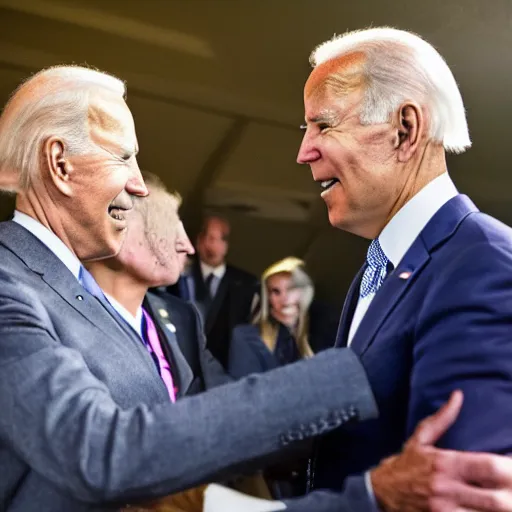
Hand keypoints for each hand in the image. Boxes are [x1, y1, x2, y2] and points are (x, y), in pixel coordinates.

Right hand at [371, 390, 511, 511]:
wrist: (381, 491)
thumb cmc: (406, 463)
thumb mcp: (421, 438)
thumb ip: (443, 418)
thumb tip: (458, 395)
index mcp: (444, 463)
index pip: (487, 466)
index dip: (510, 468)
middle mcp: (446, 488)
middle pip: (495, 499)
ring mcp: (445, 510)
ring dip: (502, 509)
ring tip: (509, 501)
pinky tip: (491, 511)